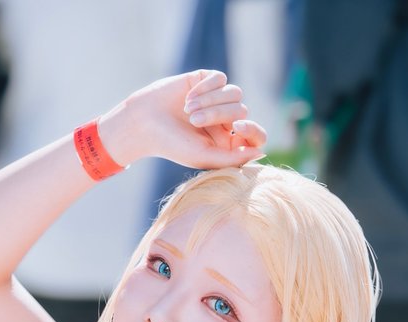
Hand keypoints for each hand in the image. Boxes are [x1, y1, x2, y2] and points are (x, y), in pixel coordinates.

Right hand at [102, 69, 267, 170]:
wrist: (145, 122)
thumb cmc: (173, 145)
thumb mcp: (204, 157)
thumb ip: (234, 158)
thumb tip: (262, 151)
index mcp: (228, 142)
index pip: (256, 135)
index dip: (253, 130)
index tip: (237, 129)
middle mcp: (226, 121)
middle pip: (242, 110)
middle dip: (219, 114)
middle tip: (194, 121)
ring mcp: (217, 100)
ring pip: (234, 93)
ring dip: (210, 101)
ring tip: (188, 110)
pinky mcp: (206, 81)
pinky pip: (220, 78)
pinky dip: (205, 87)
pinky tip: (188, 96)